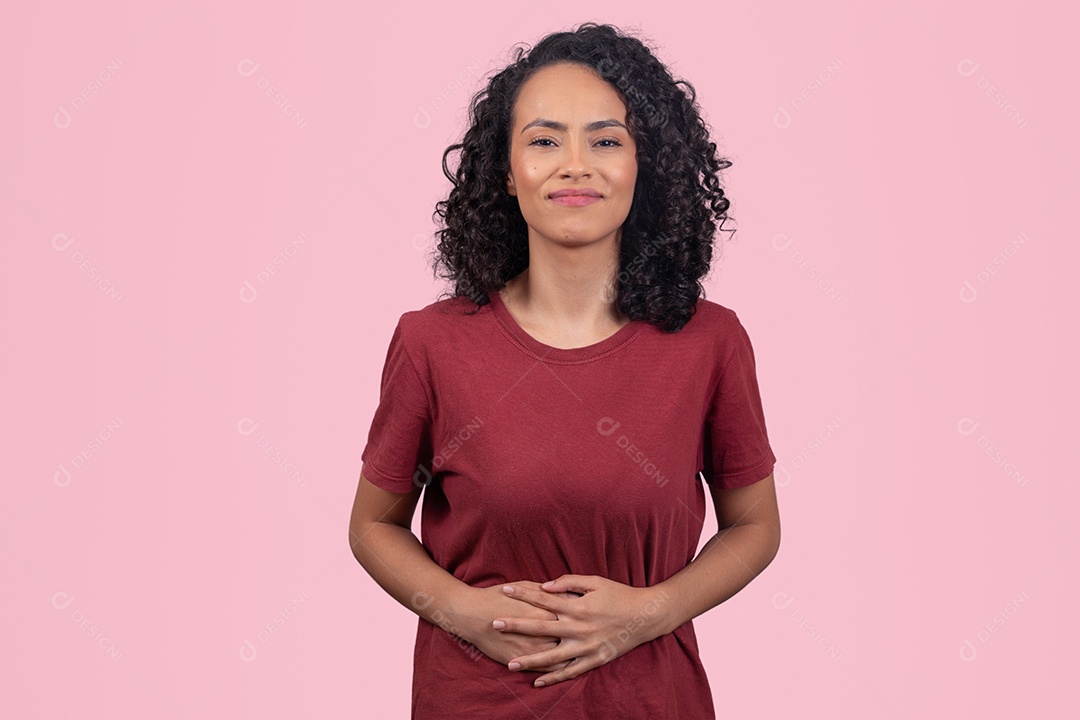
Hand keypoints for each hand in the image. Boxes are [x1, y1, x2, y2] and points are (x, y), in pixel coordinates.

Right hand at [457, 581, 582, 672]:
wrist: (472, 615)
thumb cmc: (498, 597)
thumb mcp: (523, 586)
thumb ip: (544, 591)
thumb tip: (560, 591)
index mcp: (544, 610)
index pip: (572, 612)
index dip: (583, 611)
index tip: (590, 609)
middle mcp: (543, 632)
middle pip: (572, 635)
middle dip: (584, 633)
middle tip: (591, 630)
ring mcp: (534, 648)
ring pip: (565, 655)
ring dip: (576, 654)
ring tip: (584, 650)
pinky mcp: (524, 660)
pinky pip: (549, 668)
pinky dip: (560, 668)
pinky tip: (566, 664)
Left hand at [493, 575, 667, 687]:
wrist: (645, 616)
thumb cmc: (619, 595)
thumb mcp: (596, 582)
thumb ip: (569, 582)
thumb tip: (545, 586)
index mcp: (577, 606)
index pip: (543, 598)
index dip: (523, 593)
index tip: (505, 590)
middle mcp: (578, 627)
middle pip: (541, 627)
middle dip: (516, 625)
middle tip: (495, 624)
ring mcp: (586, 646)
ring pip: (552, 656)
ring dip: (530, 660)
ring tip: (510, 664)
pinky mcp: (594, 660)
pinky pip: (570, 672)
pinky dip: (554, 678)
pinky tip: (537, 682)